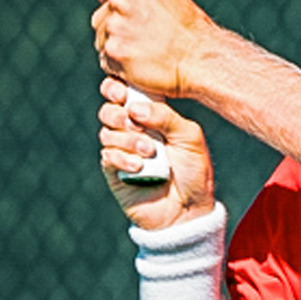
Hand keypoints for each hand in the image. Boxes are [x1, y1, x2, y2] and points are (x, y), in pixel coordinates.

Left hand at [90, 0, 210, 98]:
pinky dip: (118, 67)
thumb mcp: (173, 0)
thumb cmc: (194, 34)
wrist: (202, 61)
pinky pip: (106, 62)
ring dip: (116, 49)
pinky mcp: (114, 53)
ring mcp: (115, 29)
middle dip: (112, 28)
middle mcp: (121, 2)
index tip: (111, 5)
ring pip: (102, 41)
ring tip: (142, 55)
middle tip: (134, 38)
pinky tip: (139, 67)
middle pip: (99, 17)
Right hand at [97, 77, 216, 231]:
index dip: (117, 88)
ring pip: (106, 132)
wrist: (188, 211)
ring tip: (149, 152)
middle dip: (118, 112)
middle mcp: (134, 130)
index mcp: (151, 116)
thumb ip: (166, 117)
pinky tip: (139, 167)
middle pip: (109, 109)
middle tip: (133, 122)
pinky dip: (122, 158)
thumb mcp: (190, 138)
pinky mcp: (114, 171)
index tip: (122, 92)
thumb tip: (135, 107)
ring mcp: (122, 150)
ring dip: (126, 139)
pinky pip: (107, 156)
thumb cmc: (194, 172)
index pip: (125, 93)